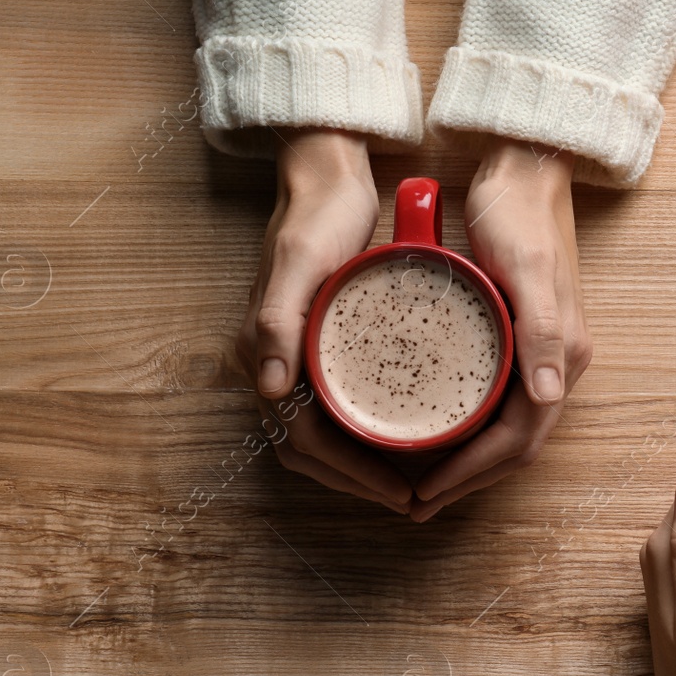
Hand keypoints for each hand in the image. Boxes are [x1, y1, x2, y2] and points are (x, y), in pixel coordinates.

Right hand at [237, 128, 411, 512]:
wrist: (323, 176)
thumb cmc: (316, 216)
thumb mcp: (300, 263)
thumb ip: (277, 321)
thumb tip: (266, 386)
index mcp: (262, 353)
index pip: (304, 442)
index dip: (353, 475)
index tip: (402, 491)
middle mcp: (271, 363)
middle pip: (310, 452)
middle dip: (359, 482)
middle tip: (413, 499)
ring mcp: (292, 357)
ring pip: (321, 437)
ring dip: (361, 466)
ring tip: (412, 481)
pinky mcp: (316, 346)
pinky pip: (335, 408)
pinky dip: (364, 433)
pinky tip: (403, 435)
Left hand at [409, 137, 591, 521]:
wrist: (526, 166)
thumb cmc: (519, 212)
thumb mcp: (528, 269)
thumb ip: (540, 334)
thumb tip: (548, 398)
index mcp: (562, 356)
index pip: (520, 439)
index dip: (474, 474)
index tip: (426, 494)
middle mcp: (554, 363)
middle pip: (515, 445)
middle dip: (468, 480)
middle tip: (415, 503)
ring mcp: (537, 352)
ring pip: (506, 429)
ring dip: (467, 461)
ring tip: (420, 481)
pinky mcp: (517, 337)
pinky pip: (495, 401)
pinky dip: (466, 426)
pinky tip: (433, 428)